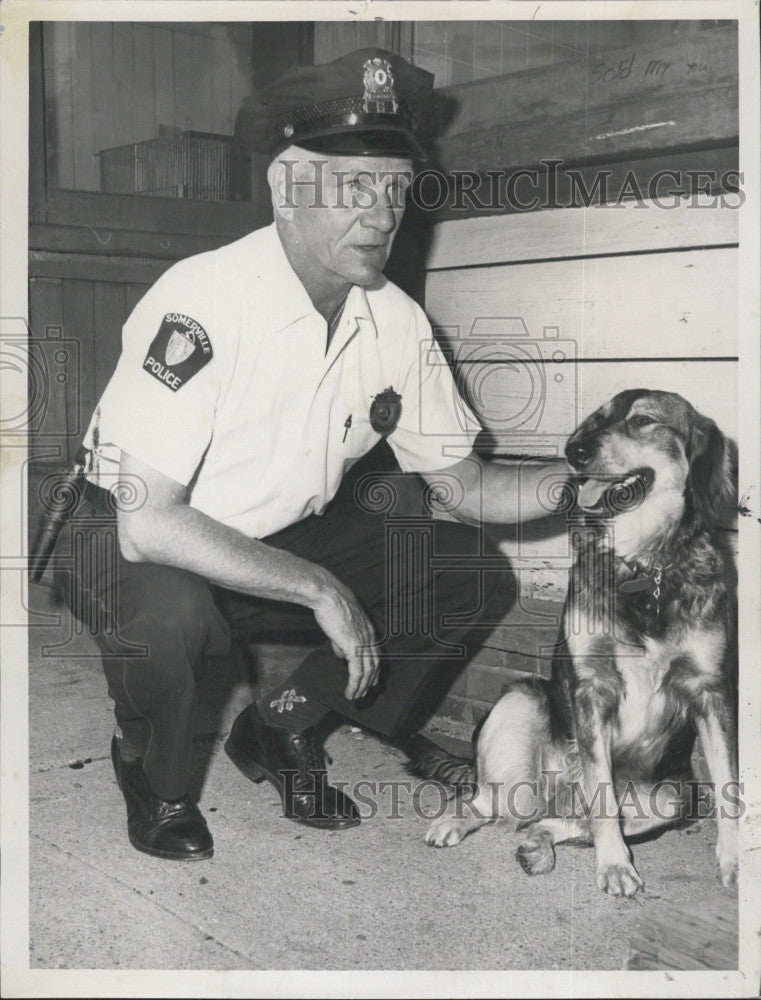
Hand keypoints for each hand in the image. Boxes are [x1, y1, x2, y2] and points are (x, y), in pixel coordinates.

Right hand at [312, 576, 379, 699]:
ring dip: (362, 687)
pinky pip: (357, 673)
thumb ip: (341, 641)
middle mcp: (369, 637)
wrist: (328, 595)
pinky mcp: (354, 648)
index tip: (372, 679)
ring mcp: (363, 643)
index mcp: (368, 629)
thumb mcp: (339, 624)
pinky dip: (354, 685)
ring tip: (356, 697)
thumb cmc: (330, 605)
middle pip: (374, 665)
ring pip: (367, 672)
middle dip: (370, 681)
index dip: (374, 668)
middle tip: (365, 693)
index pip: (375, 653)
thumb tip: (341, 655)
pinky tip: (350, 693)